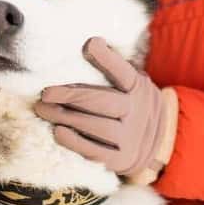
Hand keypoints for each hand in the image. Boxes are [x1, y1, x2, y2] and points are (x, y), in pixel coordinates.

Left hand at [34, 38, 177, 183]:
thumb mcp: (132, 81)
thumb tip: (88, 44)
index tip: (88, 44)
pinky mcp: (122, 160)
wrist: (161, 143)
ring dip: (66, 118)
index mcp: (138, 87)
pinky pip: (96, 152)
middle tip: (45, 94)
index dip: (106, 57)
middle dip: (70, 96)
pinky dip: (75, 142)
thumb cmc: (133, 104)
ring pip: (96, 126)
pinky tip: (58, 132)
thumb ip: (113, 67)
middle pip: (102, 101)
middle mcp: (138, 112)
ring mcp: (131, 138)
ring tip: (43, 110)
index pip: (122, 71)